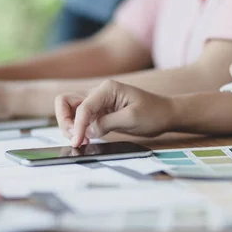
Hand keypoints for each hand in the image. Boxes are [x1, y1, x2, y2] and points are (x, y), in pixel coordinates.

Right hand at [55, 80, 174, 146]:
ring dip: (69, 125)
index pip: (83, 107)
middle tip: (75, 138)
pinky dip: (77, 128)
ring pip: (70, 110)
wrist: (166, 114)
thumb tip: (87, 131)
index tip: (78, 142)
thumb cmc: (154, 113)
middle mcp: (98, 92)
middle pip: (65, 102)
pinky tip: (85, 138)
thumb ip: (106, 124)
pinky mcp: (98, 112)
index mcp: (106, 89)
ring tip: (80, 140)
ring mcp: (97, 102)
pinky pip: (80, 118)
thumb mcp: (131, 119)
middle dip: (65, 120)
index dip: (77, 126)